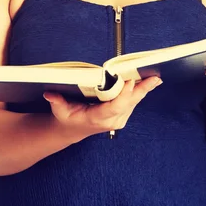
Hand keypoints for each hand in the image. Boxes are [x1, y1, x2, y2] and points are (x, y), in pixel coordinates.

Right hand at [43, 77, 162, 138]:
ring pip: (134, 102)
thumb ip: (56, 101)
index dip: (124, 94)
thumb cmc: (68, 118)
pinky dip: (141, 91)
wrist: (73, 129)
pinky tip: (150, 81)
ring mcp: (119, 119)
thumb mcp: (59, 111)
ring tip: (155, 77)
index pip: (114, 106)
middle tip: (154, 78)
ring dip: (144, 89)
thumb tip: (50, 94)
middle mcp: (112, 120)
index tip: (130, 81)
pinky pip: (133, 101)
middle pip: (129, 103)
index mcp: (98, 119)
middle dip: (142, 90)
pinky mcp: (123, 114)